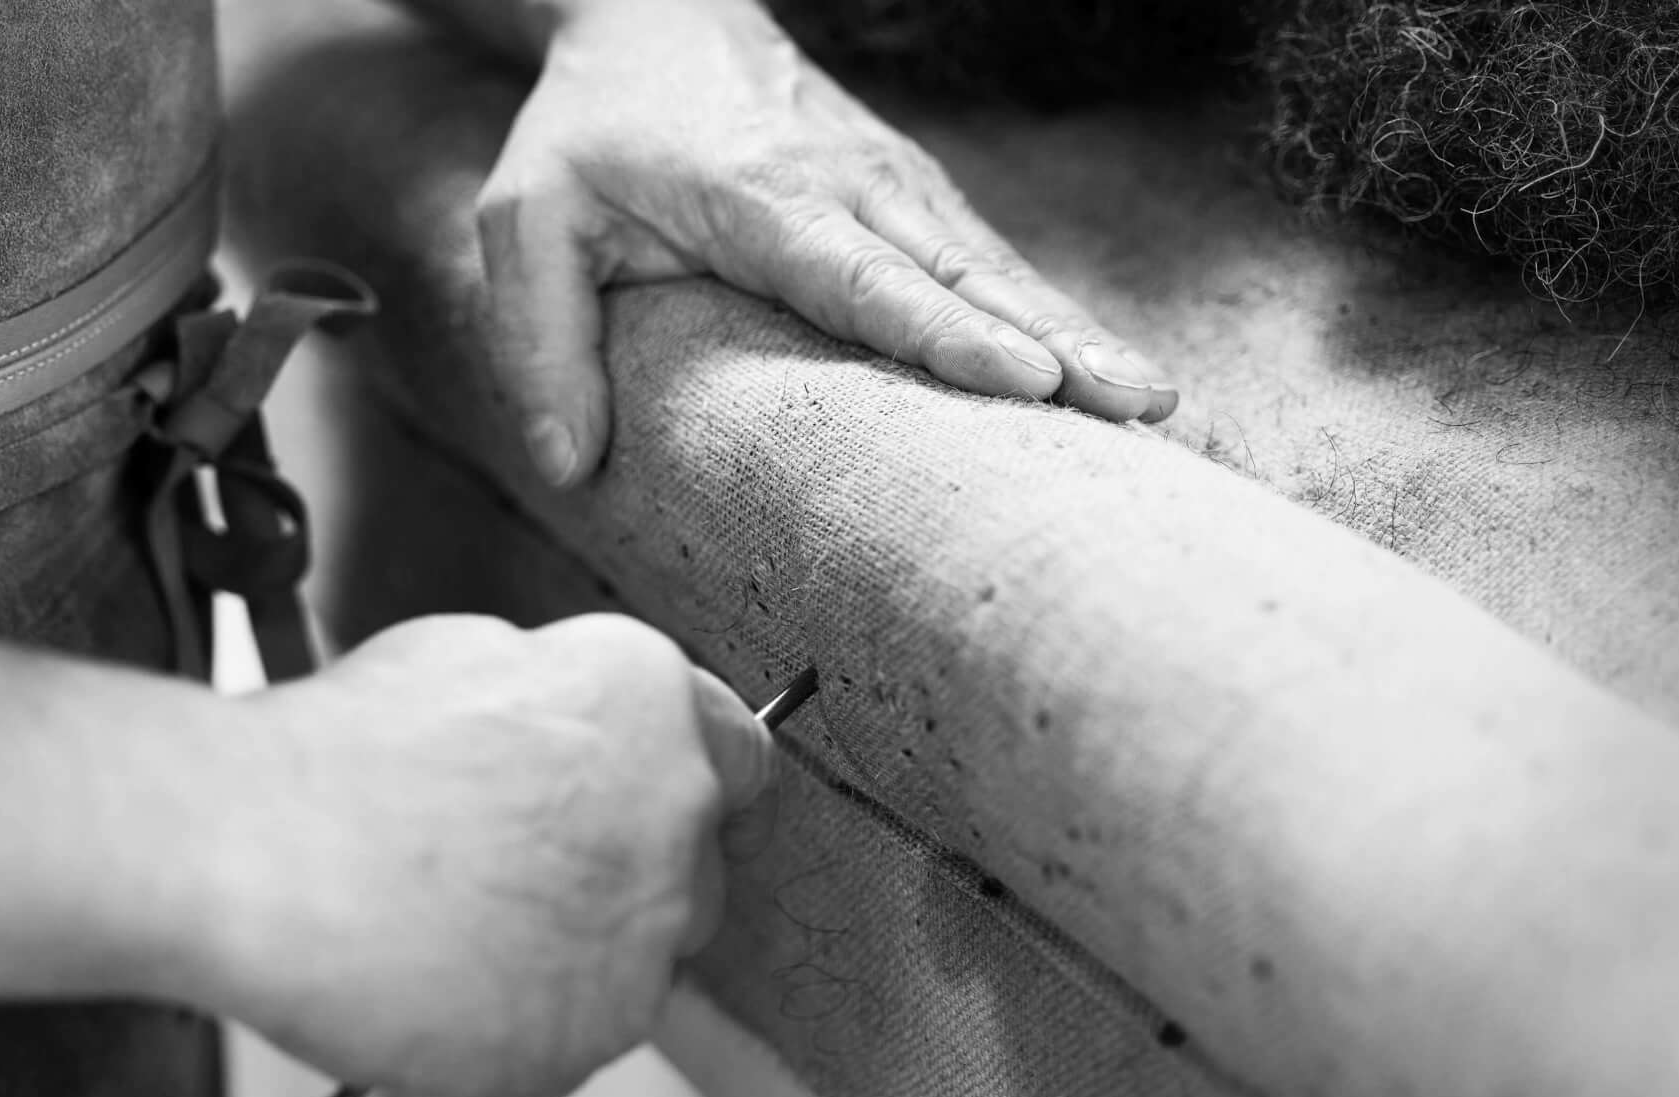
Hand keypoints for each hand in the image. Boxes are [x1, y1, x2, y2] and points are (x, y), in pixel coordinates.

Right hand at [197, 613, 770, 1096]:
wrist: (264, 853)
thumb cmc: (339, 752)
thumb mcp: (470, 655)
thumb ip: (561, 698)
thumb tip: (565, 728)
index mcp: (649, 704)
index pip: (738, 752)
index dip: (680, 780)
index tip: (647, 803)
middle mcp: (671, 815)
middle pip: (689, 862)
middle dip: (622, 870)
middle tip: (520, 872)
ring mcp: (639, 934)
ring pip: (636, 955)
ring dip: (575, 949)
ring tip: (460, 929)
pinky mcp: (588, 1031)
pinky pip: (575, 1031)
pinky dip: (523, 1019)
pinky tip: (445, 980)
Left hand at [476, 0, 1177, 487]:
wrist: (657, 17)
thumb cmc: (591, 133)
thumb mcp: (527, 225)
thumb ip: (539, 344)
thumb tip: (570, 468)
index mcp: (761, 200)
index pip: (863, 276)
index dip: (945, 332)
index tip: (1024, 380)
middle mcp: (850, 186)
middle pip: (963, 274)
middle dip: (1053, 341)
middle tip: (1134, 405)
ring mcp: (893, 183)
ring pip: (995, 265)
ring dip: (1074, 329)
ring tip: (1151, 401)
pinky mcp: (912, 193)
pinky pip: (987, 259)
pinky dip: (1050, 311)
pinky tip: (1102, 367)